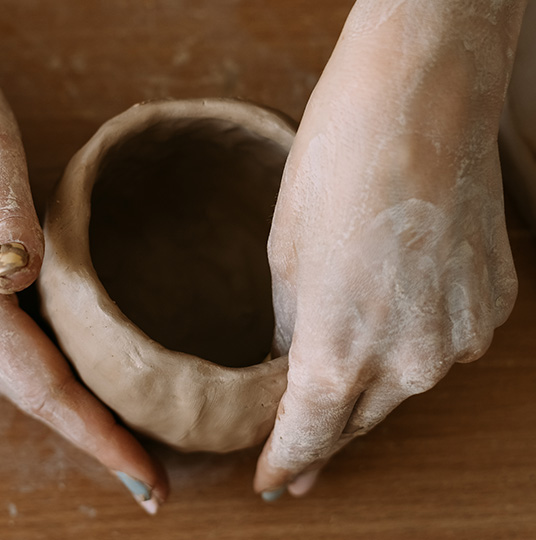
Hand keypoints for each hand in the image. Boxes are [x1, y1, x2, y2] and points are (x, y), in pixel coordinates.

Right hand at [0, 1, 166, 513]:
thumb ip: (7, 217)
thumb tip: (23, 280)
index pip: (39, 384)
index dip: (93, 434)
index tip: (141, 475)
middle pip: (26, 395)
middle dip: (88, 437)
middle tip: (147, 474)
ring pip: (10, 380)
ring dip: (66, 414)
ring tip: (123, 440)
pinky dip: (41, 378)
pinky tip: (74, 383)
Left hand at [254, 0, 524, 498]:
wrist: (423, 99)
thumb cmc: (336, 165)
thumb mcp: (287, 255)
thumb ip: (294, 329)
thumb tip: (293, 370)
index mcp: (338, 350)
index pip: (308, 435)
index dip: (286, 463)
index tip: (271, 483)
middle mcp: (408, 361)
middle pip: (357, 422)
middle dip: (324, 442)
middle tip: (298, 464)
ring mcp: (459, 337)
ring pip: (402, 387)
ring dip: (368, 391)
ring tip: (339, 387)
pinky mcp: (492, 308)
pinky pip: (439, 346)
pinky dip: (410, 345)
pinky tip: (393, 321)